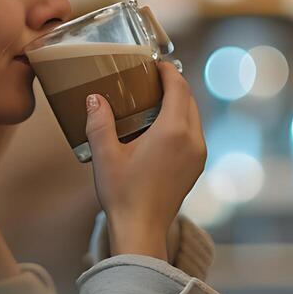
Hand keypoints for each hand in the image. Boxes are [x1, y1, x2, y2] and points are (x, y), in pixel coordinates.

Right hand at [82, 61, 205, 259]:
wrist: (141, 230)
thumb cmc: (123, 194)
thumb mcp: (105, 155)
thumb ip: (100, 122)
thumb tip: (94, 98)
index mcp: (173, 131)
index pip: (178, 88)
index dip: (168, 71)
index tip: (155, 63)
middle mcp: (192, 139)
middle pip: (189, 99)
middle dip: (173, 84)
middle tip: (151, 78)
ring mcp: (198, 154)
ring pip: (193, 116)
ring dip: (179, 103)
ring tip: (154, 99)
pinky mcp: (196, 167)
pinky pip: (193, 133)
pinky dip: (181, 121)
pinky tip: (161, 126)